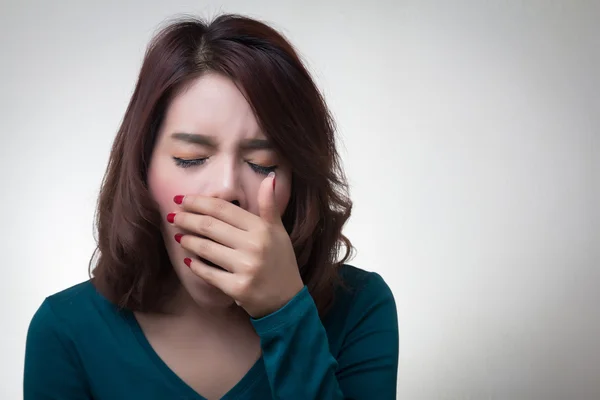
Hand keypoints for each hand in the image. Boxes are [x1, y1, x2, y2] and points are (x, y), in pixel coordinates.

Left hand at [169, 173, 304, 317]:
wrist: (287, 300)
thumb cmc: (281, 262)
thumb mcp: (279, 231)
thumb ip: (269, 205)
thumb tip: (269, 177)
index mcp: (262, 229)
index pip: (224, 209)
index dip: (200, 202)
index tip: (183, 199)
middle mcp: (254, 246)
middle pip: (210, 226)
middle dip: (187, 218)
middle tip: (172, 215)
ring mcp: (245, 267)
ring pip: (205, 248)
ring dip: (187, 240)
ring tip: (179, 235)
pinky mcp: (237, 288)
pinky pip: (208, 273)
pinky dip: (195, 265)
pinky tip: (187, 259)